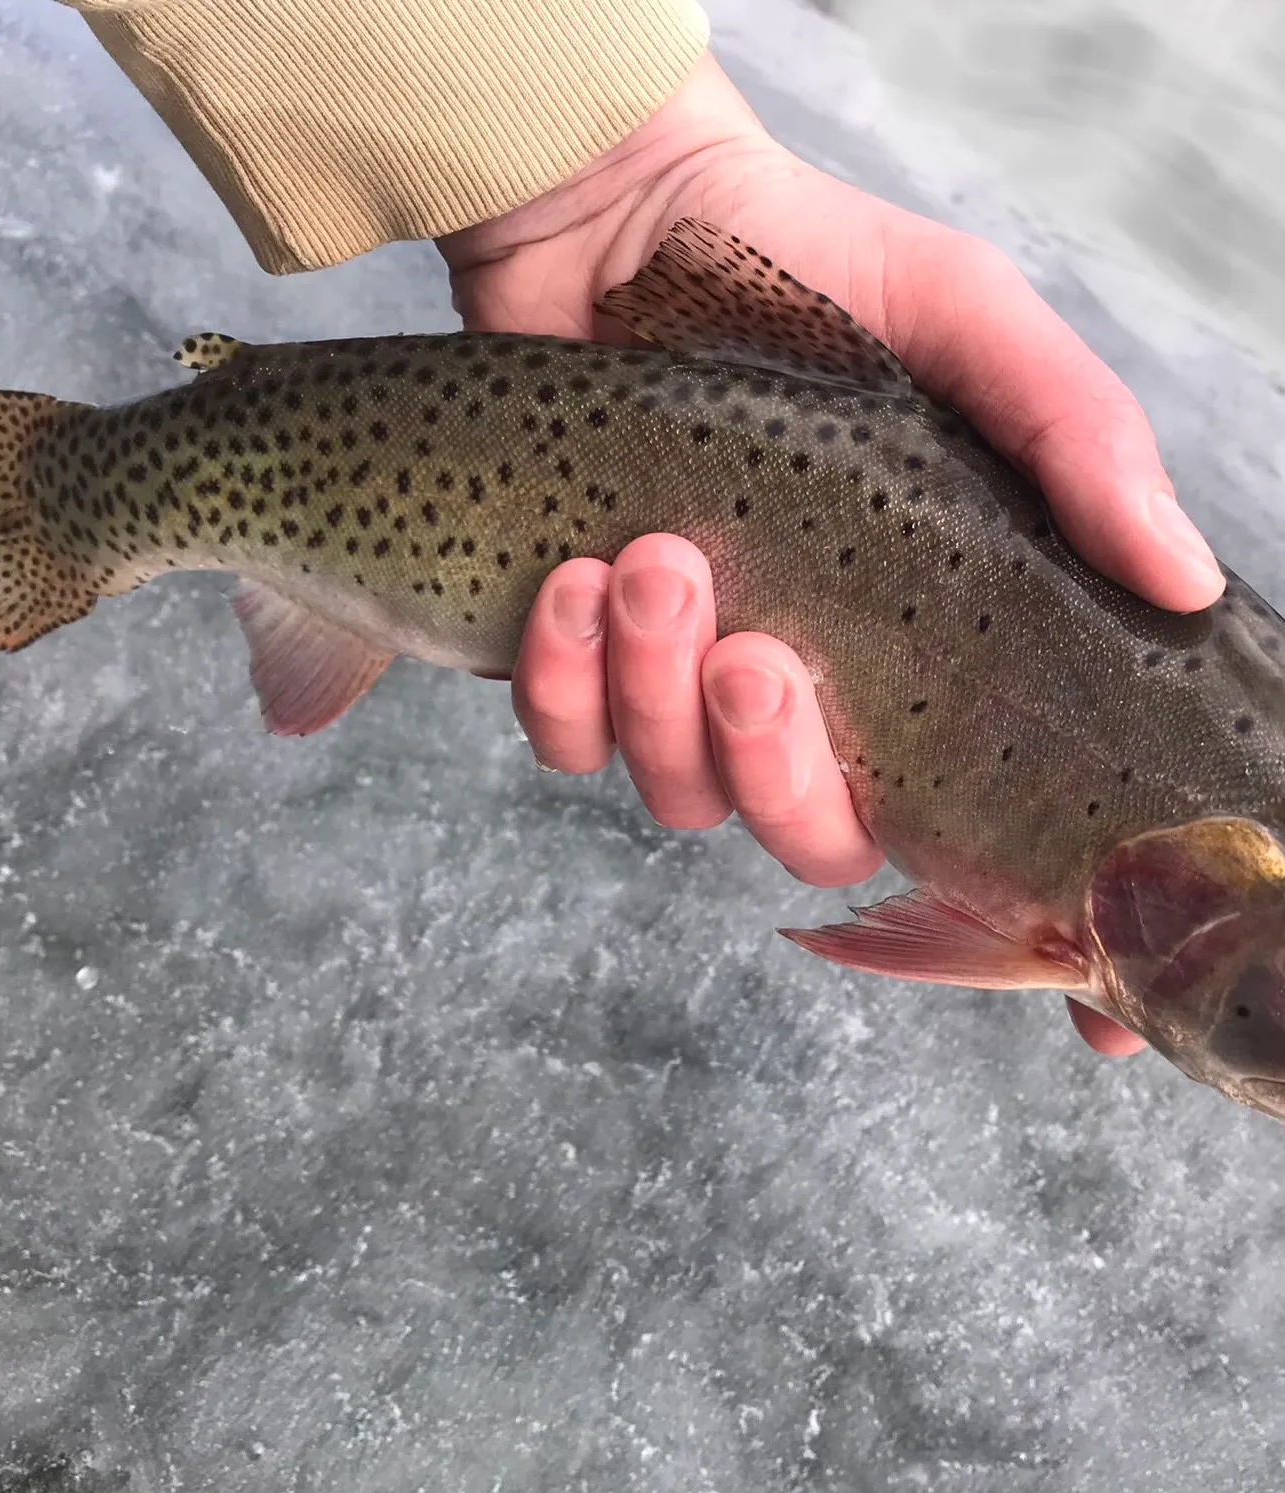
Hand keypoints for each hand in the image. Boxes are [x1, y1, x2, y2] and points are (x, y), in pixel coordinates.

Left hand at [437, 54, 1223, 1056]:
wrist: (634, 227)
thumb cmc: (813, 279)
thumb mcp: (965, 330)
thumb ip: (1071, 445)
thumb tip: (1182, 584)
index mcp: (920, 656)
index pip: (997, 833)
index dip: (1054, 940)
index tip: (1104, 1013)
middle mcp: (812, 700)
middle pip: (818, 841)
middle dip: (778, 764)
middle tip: (757, 645)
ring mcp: (688, 693)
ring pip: (682, 798)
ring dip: (662, 701)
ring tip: (653, 567)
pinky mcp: (576, 662)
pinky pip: (565, 737)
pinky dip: (561, 679)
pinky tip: (573, 582)